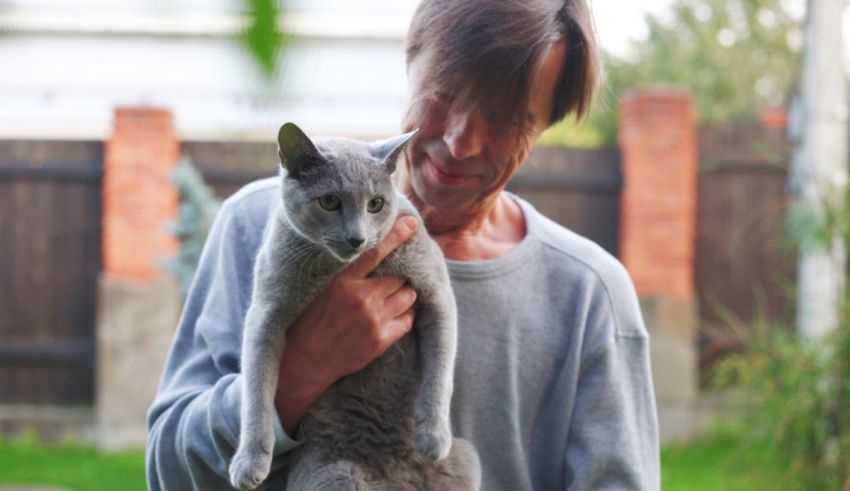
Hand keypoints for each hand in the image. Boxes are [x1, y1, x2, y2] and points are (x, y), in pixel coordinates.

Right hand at [274, 215, 419, 433]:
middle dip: (399, 275)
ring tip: (393, 297)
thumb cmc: (308, 321)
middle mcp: (360, 298)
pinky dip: (405, 315)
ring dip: (404, 293)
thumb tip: (363, 249)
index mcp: (342, 281)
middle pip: (398, 275)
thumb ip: (342, 271)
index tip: (411, 223)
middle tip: (392, 278)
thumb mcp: (318, 288)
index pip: (375, 251)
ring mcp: (373, 319)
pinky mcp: (381, 340)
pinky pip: (408, 319)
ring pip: (408, 296)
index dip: (396, 235)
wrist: (303, 361)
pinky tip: (394, 315)